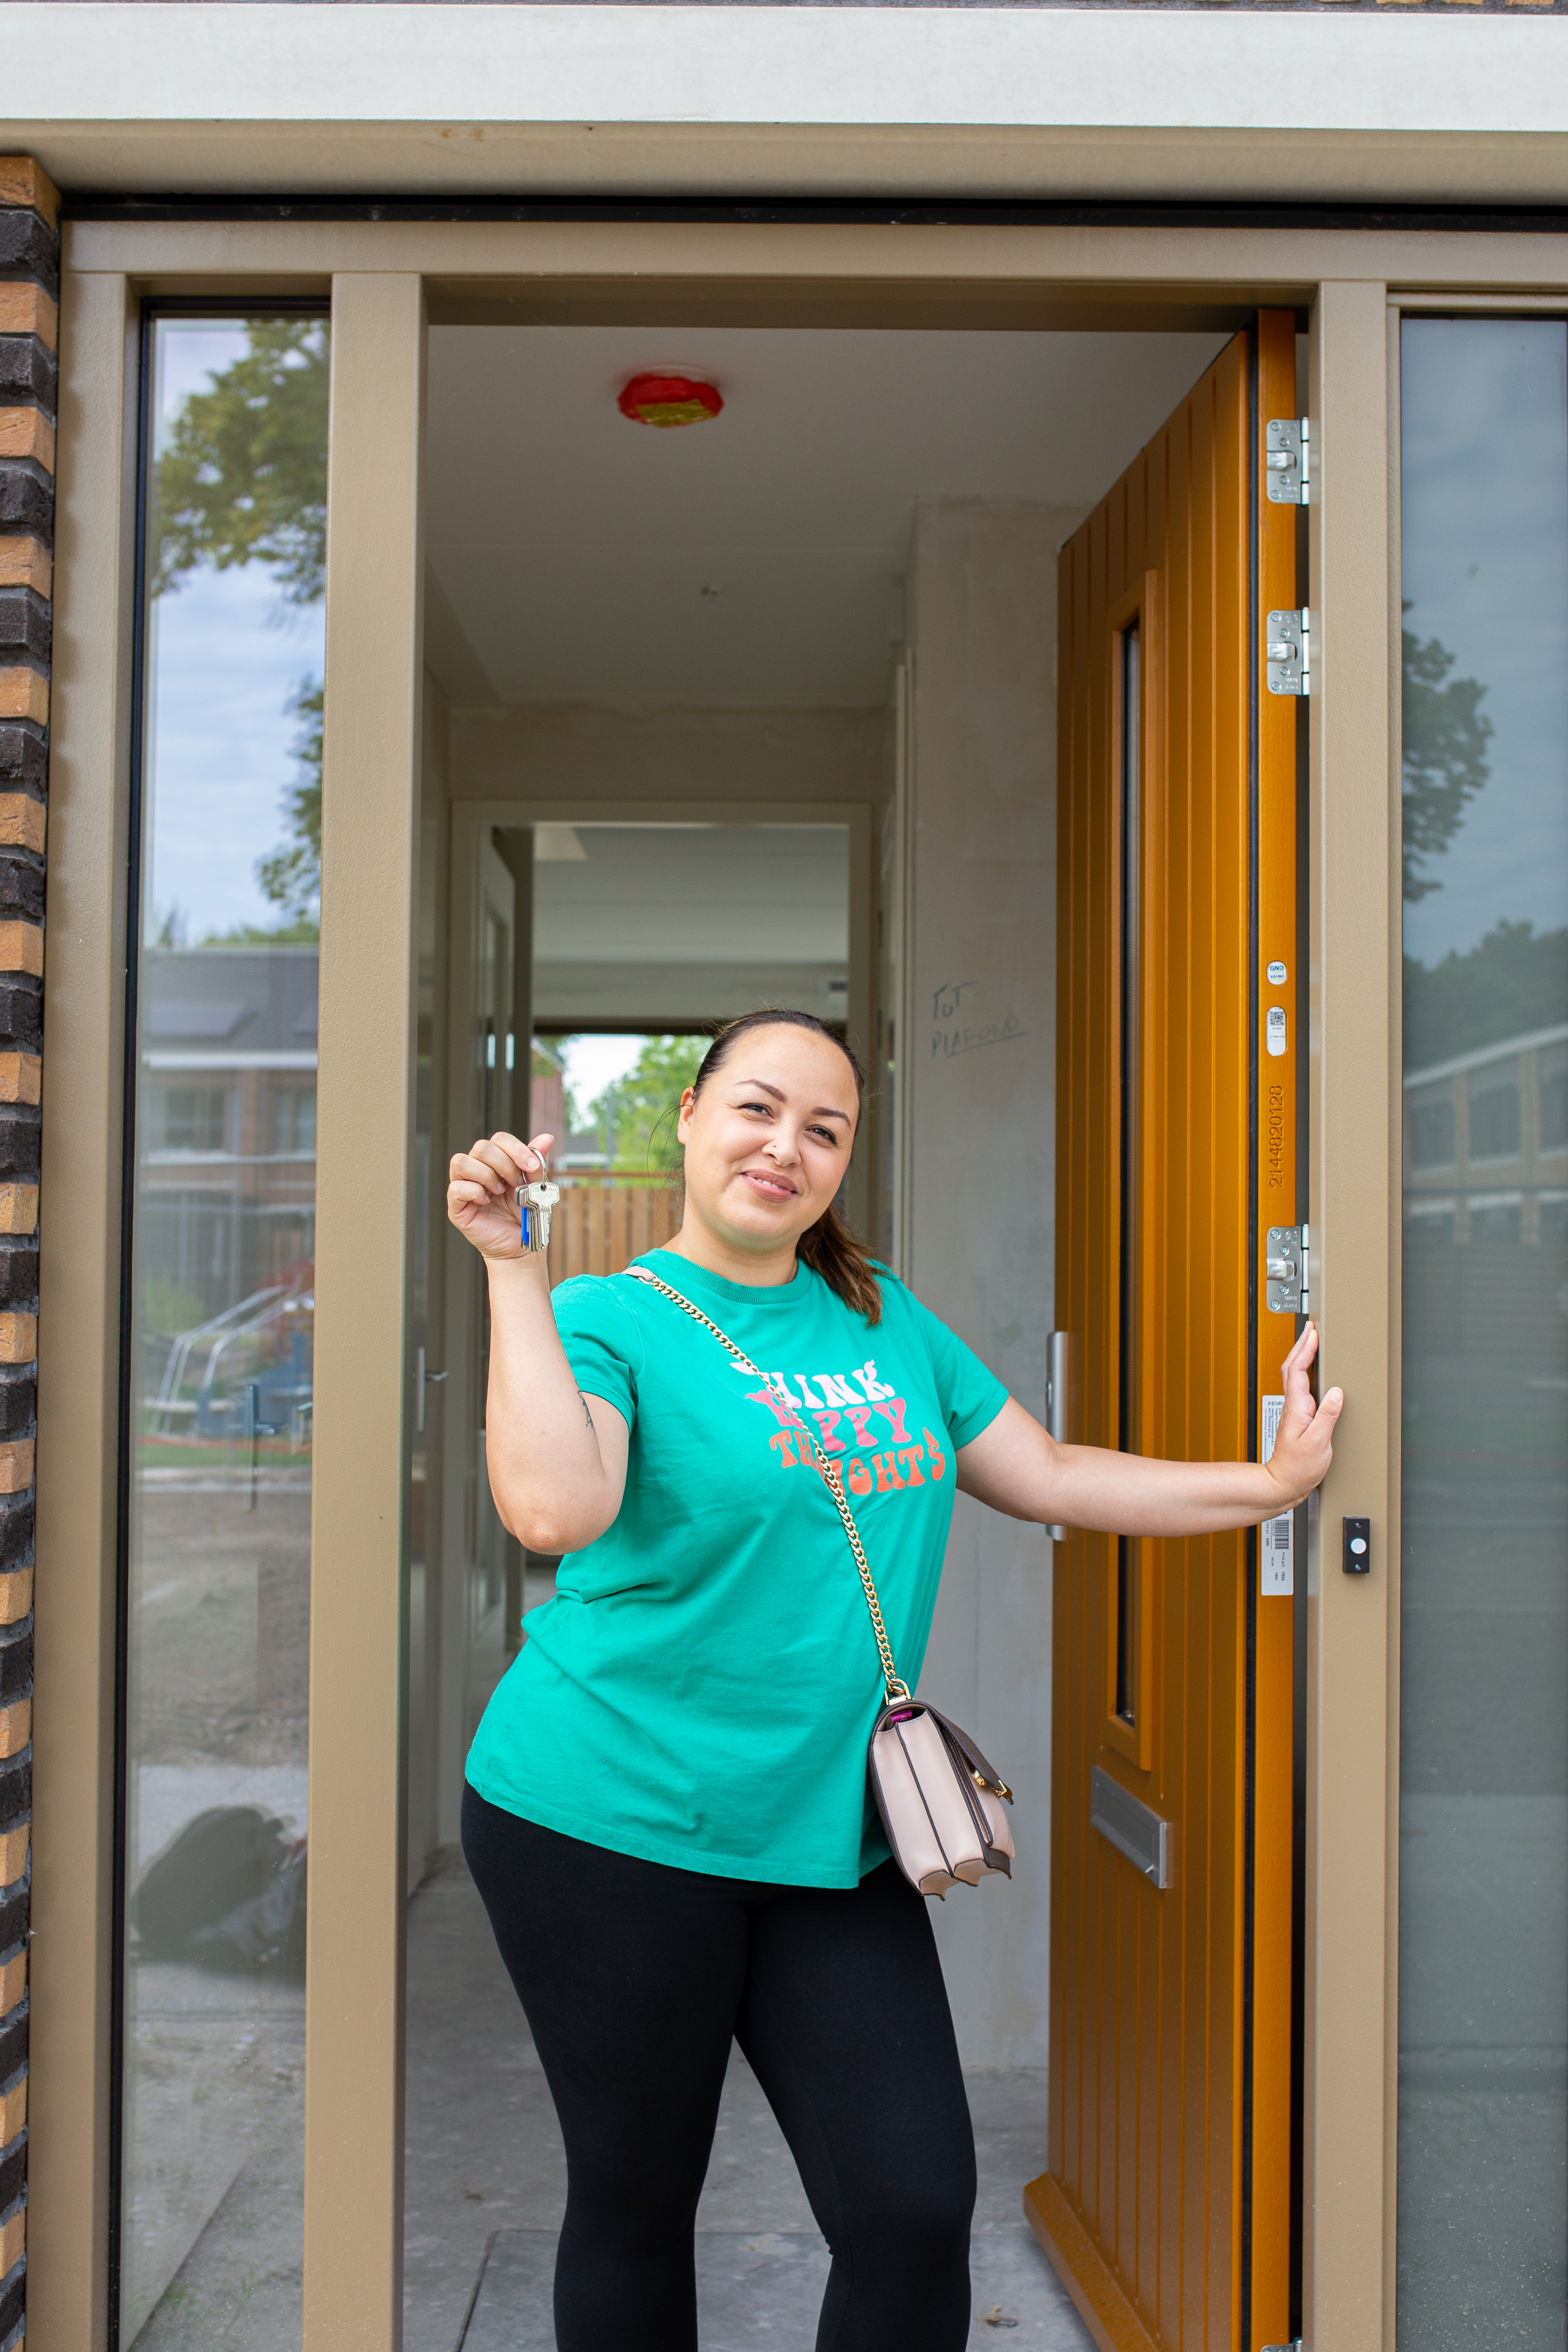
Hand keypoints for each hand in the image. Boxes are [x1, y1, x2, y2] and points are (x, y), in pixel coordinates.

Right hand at [447, 1131, 554, 1263]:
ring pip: (461, 1162)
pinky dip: (474, 1193)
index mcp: (496, 1162)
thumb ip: (536, 1162)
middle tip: (516, 1184)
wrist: (523, 1247)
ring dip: (486, 1176)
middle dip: (504, 1164)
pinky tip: (487, 1203)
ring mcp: (464, 1187)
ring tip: (499, 1192)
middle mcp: (477, 1170)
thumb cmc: (526, 1216)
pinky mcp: (456, 1207)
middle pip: (481, 1147)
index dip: (516, 1148)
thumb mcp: (535, 1186)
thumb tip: (546, 1138)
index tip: (531, 1167)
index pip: (498, 1139)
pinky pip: (456, 1188)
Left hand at [1260, 1323, 1342, 1509]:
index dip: (1305, 1348)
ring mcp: (1294, 1411)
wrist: (1283, 1483)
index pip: (1298, 1369)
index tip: (1313, 1332)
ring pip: (1294, 1375)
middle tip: (1311, 1328)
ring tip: (1311, 1341)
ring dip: (1301, 1355)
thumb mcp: (1319, 1443)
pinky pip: (1299, 1386)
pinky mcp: (1298, 1417)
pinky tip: (1312, 1371)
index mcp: (1297, 1407)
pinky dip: (1304, 1371)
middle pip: (1292, 1367)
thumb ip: (1328, 1415)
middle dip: (1301, 1344)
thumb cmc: (1298, 1468)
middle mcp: (1293, 1406)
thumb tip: (1336, 1392)